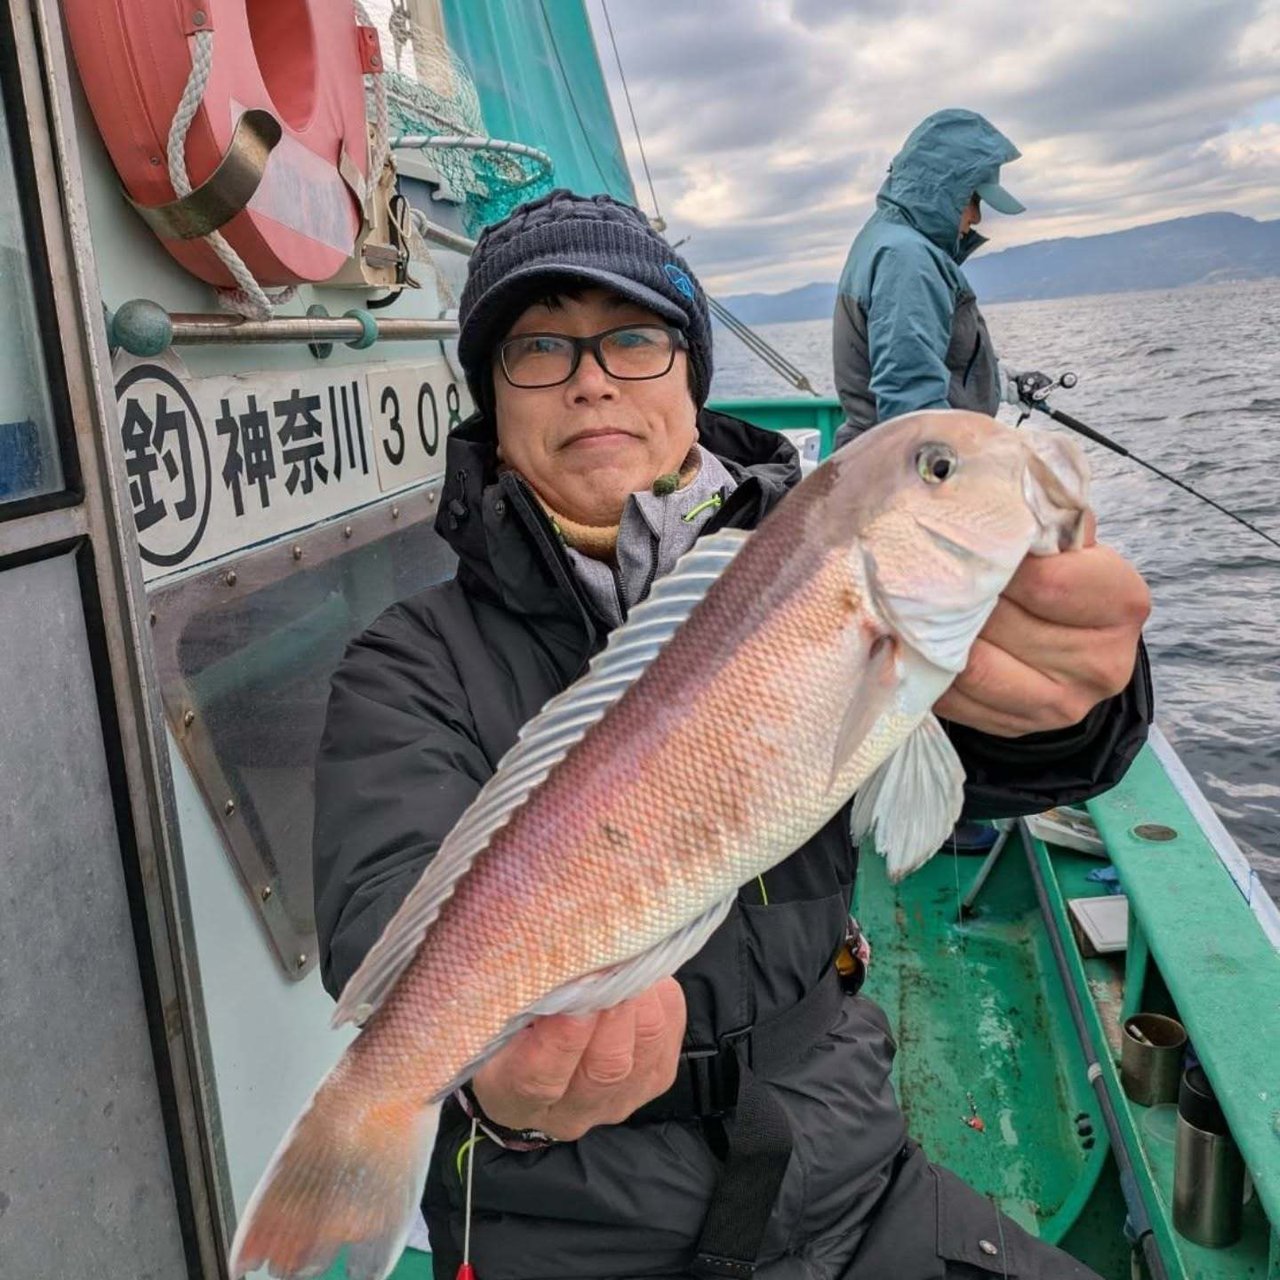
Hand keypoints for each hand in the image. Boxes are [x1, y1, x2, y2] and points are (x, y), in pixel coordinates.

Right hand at [470, 978, 686, 1141]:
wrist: (534, 1070)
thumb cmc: (502, 1034)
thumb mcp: (488, 1021)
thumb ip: (510, 1001)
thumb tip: (543, 963)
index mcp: (515, 1099)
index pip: (540, 1079)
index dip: (561, 1037)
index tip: (573, 992)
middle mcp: (574, 1110)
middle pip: (606, 1067)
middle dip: (613, 1010)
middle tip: (611, 963)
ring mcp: (621, 1098)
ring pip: (646, 1048)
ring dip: (641, 999)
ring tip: (630, 957)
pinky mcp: (655, 1077)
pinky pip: (668, 1030)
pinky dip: (658, 996)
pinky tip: (642, 972)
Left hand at [935, 515, 1149, 737]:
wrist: (1070, 646)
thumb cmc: (1060, 576)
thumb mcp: (1063, 540)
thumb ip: (1040, 518)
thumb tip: (982, 492)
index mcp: (1121, 601)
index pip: (1044, 582)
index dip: (995, 560)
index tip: (963, 543)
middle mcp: (1102, 661)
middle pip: (1001, 623)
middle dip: (956, 596)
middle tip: (919, 572)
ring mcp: (1062, 704)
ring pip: (974, 665)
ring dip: (934, 635)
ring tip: (913, 606)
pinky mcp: (1020, 727)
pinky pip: (956, 699)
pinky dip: (929, 670)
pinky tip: (918, 645)